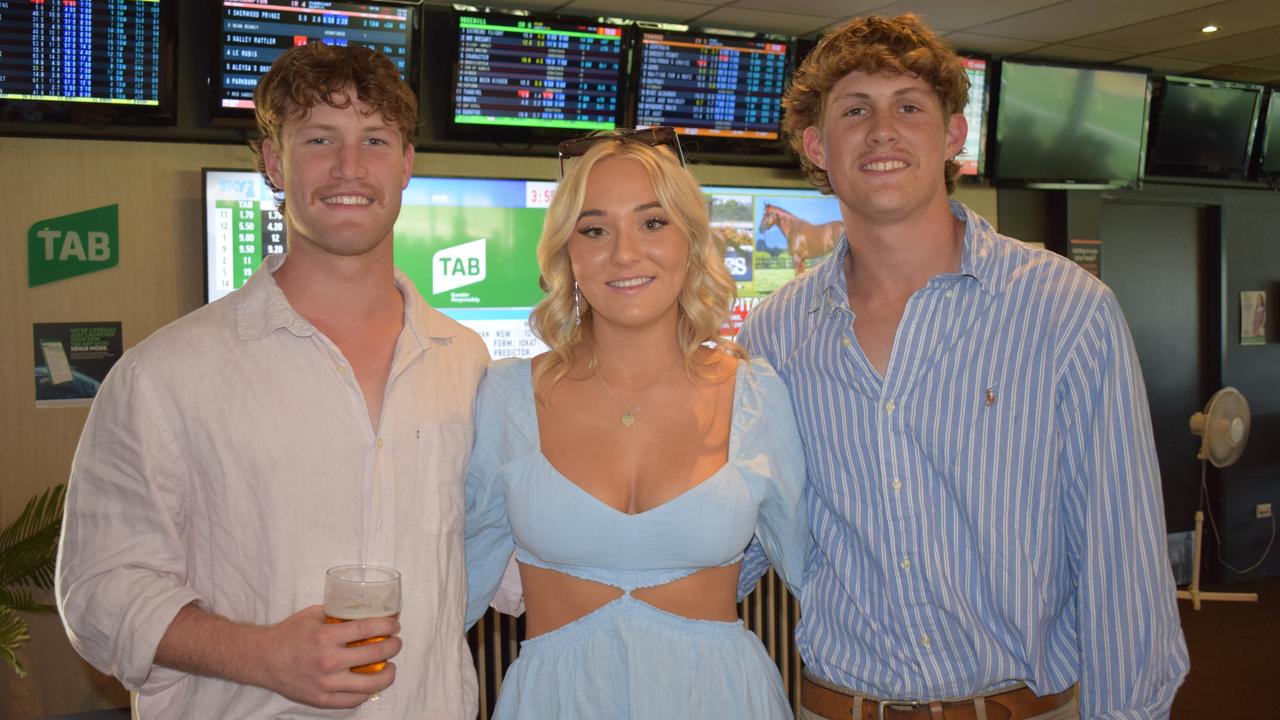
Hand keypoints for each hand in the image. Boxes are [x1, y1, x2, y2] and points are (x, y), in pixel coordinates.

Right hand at [258, 605, 401, 707]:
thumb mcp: (314, 615)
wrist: (263, 659)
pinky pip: (353, 700)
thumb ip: (339, 613)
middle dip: (393, 647)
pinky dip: (367, 692)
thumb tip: (366, 610)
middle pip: (375, 655)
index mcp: (326, 637)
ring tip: (390, 666)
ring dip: (388, 674)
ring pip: (370, 684)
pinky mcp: (322, 700)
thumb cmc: (289, 634)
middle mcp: (328, 661)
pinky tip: (371, 682)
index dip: (388, 625)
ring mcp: (326, 684)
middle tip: (396, 643)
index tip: (395, 625)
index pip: (367, 629)